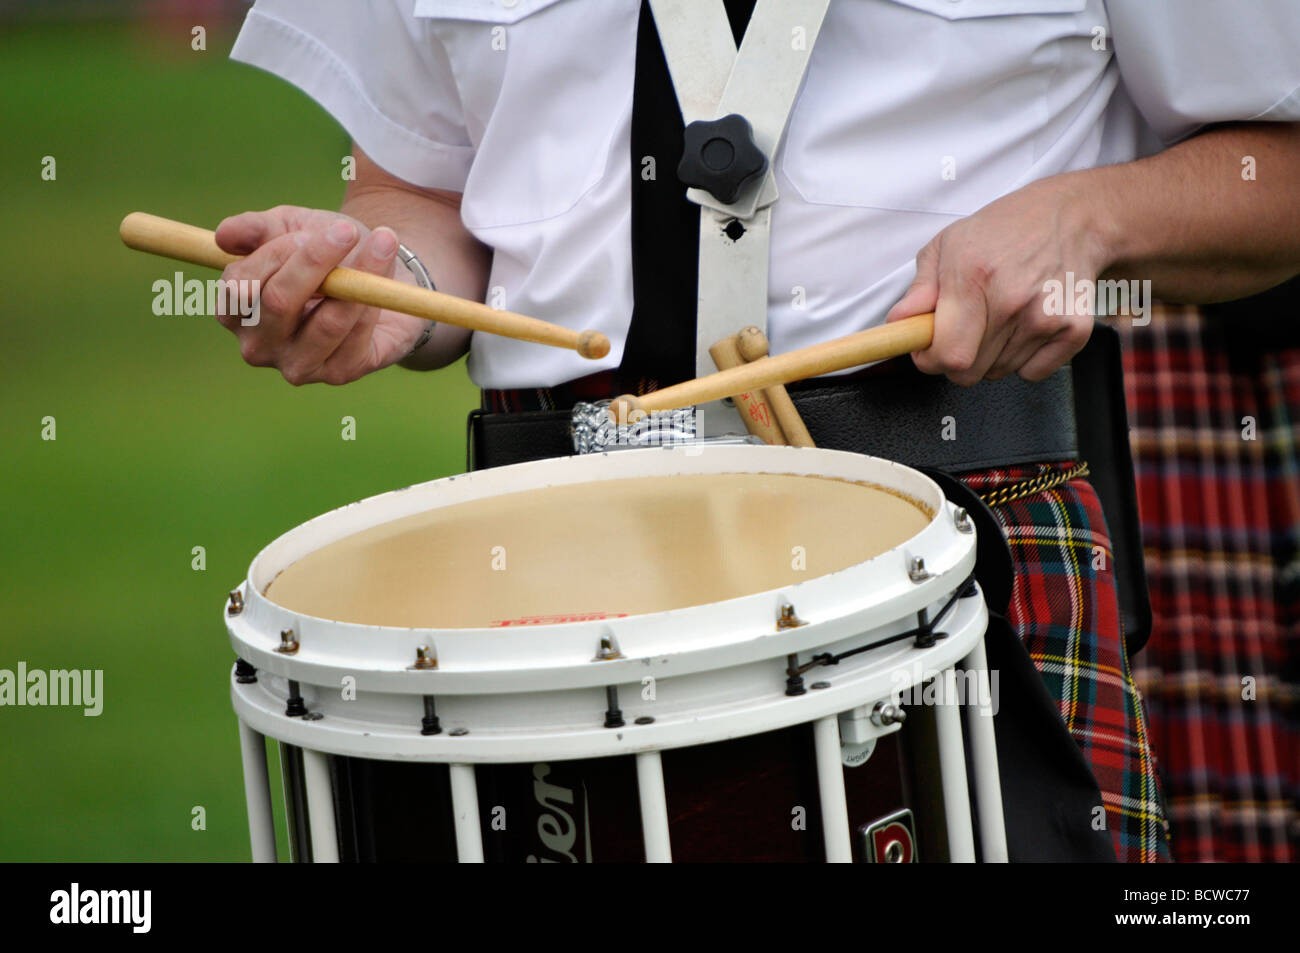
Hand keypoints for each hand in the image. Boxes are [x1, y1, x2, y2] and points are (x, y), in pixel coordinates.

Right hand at [214, 205, 428, 384]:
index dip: (277, 252)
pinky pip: (357, 337)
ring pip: (326, 324)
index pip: (241, 283)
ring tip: (383, 242)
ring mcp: (297, 365)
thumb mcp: (290, 228)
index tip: (310, 229)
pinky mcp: (338, 374)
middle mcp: (259, 346)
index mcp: (235, 311)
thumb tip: (224, 235)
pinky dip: (373, 303)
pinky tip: (384, 281)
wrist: (377, 281)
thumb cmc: (327, 256)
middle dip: (315, 261)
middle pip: (279, 302)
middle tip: (348, 230)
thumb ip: (257, 228)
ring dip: (357, 279)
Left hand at [885, 176, 1105, 384]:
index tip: (927, 348)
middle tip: (961, 331)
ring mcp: (1046, 317)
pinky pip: (1032, 373)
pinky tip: (1024, 325)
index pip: (947, 355)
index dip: (929, 360)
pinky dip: (1024, 359)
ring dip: (989, 356)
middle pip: (969, 372)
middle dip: (955, 359)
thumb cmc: (1006, 229)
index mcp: (974, 277)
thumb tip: (900, 323)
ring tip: (998, 317)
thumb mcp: (948, 245)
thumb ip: (920, 289)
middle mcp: (1012, 300)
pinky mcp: (1074, 330)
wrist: (1072, 217)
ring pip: (998, 373)